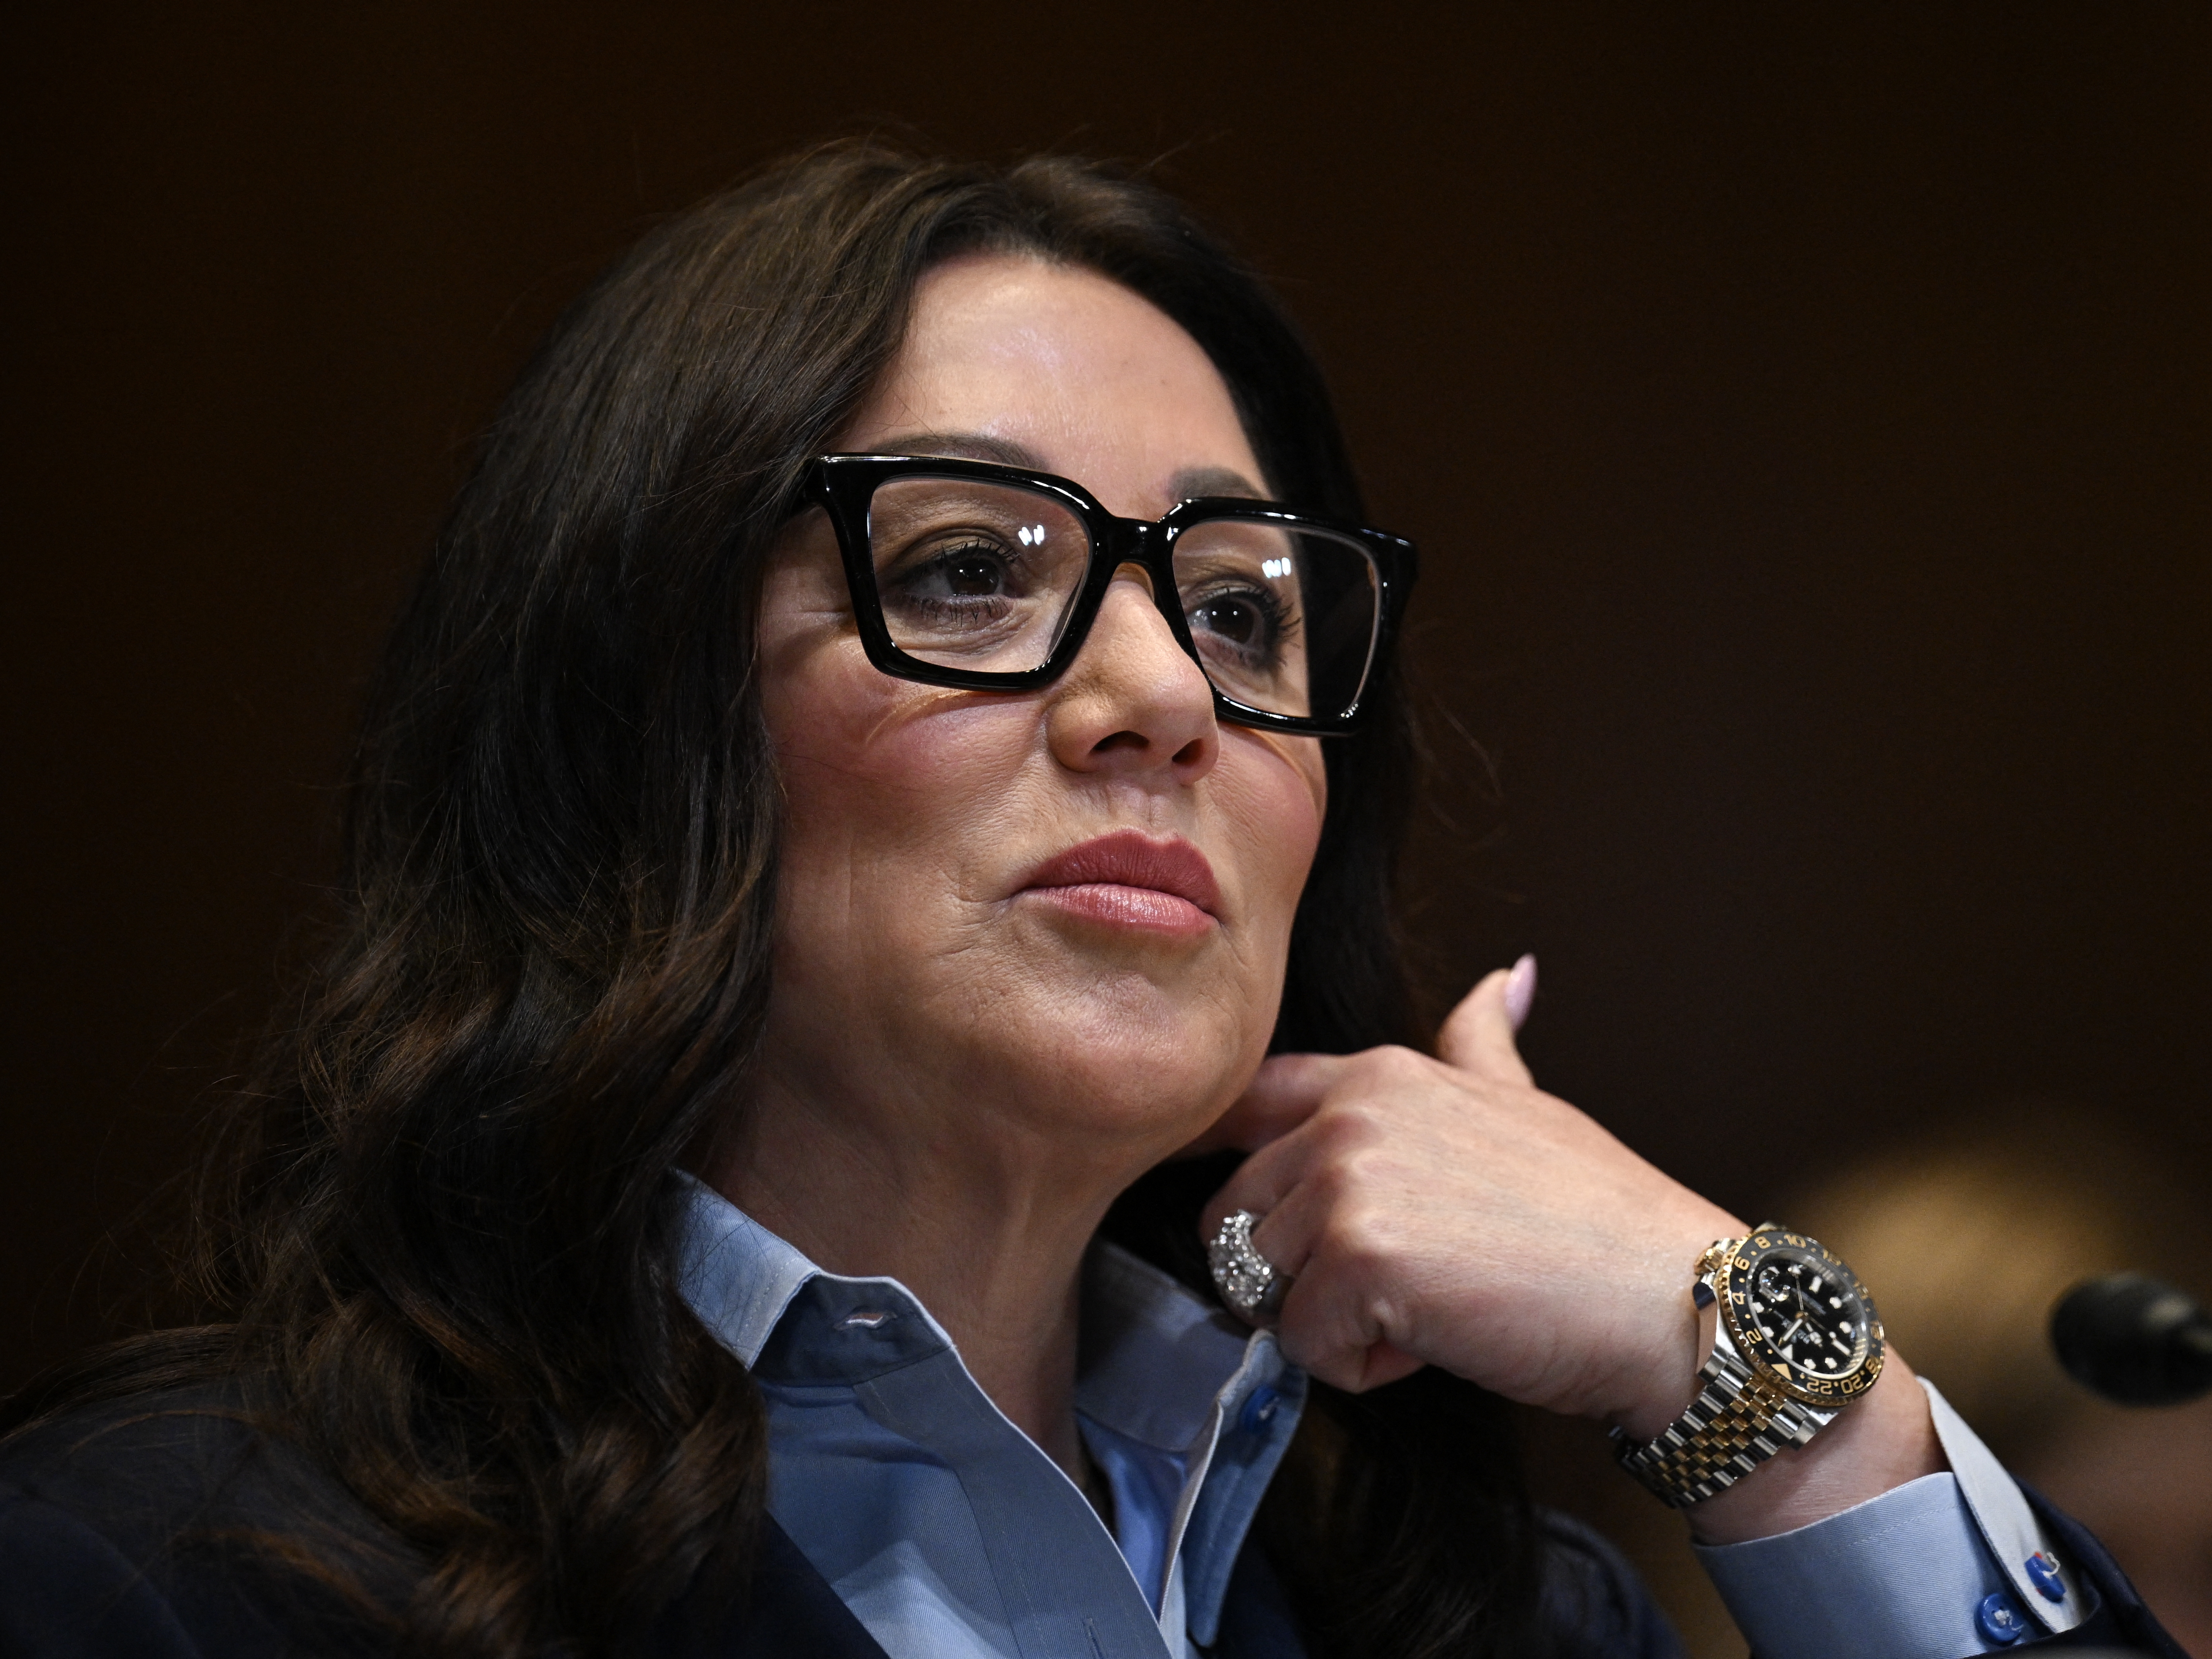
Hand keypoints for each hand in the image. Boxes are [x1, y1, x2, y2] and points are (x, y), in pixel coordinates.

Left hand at [1200, 960, 1945, 1541]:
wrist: (1671, 1298)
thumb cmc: (1600, 1218)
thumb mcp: (1525, 1103)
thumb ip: (1481, 1042)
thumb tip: (1507, 974)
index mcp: (1377, 1074)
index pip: (1243, 1107)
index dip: (1229, 1167)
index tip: (1250, 1213)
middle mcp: (1349, 1115)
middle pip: (1238, 1215)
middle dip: (1301, 1270)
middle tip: (1400, 1284)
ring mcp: (1348, 1183)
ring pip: (1262, 1285)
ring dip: (1333, 1322)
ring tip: (1426, 1308)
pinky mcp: (1358, 1261)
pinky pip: (1303, 1344)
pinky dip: (1360, 1367)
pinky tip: (1435, 1341)